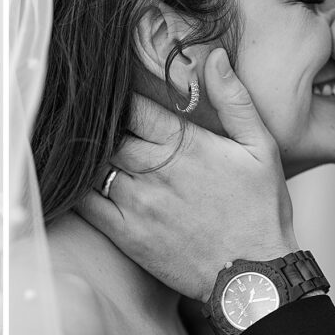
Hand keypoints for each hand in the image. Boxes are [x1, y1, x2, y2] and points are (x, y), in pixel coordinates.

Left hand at [78, 48, 297, 300]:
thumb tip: (216, 57)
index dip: (117, 95)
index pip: (132, 106)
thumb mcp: (260, 147)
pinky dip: (75, 186)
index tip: (111, 88)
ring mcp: (135, 203)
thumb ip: (234, 100)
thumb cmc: (260, 210)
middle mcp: (153, 170)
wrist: (253, 276)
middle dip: (100, 121)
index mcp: (183, 144)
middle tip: (88, 111)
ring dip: (86, 151)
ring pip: (93, 164)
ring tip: (79, 140)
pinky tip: (73, 176)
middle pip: (107, 132)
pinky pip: (85, 203)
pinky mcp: (125, 233)